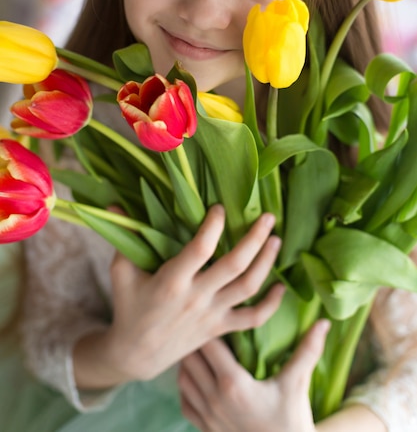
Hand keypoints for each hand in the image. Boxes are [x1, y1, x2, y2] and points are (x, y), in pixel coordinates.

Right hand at [105, 205, 283, 381]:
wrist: (137, 355)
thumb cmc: (129, 306)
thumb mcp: (121, 271)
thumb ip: (123, 237)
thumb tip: (114, 202)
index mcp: (172, 281)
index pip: (200, 249)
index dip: (213, 225)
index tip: (220, 207)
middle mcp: (197, 297)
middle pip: (234, 265)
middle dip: (255, 238)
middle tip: (268, 216)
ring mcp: (211, 315)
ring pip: (248, 288)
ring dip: (267, 262)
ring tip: (277, 239)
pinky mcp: (220, 328)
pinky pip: (252, 319)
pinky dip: (271, 305)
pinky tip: (281, 287)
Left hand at [178, 320, 329, 431]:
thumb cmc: (291, 422)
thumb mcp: (297, 384)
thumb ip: (307, 350)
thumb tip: (323, 321)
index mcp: (233, 384)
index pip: (207, 343)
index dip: (209, 326)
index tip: (219, 316)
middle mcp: (214, 399)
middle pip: (189, 357)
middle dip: (196, 339)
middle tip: (208, 327)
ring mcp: (206, 416)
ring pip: (182, 377)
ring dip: (189, 360)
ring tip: (202, 347)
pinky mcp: (204, 428)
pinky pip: (184, 400)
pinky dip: (187, 384)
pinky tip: (199, 375)